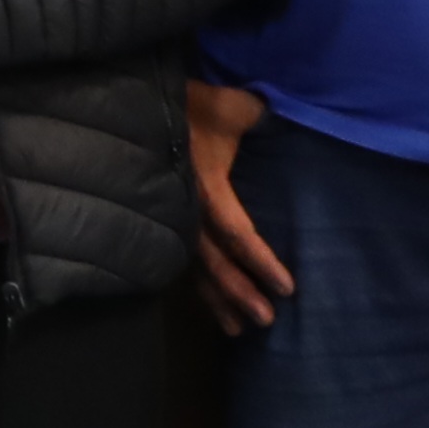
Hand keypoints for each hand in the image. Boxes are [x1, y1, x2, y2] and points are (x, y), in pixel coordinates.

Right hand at [186, 80, 288, 334]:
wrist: (142, 97)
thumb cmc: (196, 101)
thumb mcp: (233, 105)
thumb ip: (260, 119)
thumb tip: (287, 126)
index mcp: (206, 185)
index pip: (236, 232)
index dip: (260, 261)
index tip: (287, 288)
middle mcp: (187, 207)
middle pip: (214, 261)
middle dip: (239, 292)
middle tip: (266, 321)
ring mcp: (173, 212)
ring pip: (196, 266)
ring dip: (217, 299)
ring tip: (238, 330)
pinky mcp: (167, 212)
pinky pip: (184, 255)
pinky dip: (197, 284)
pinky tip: (208, 304)